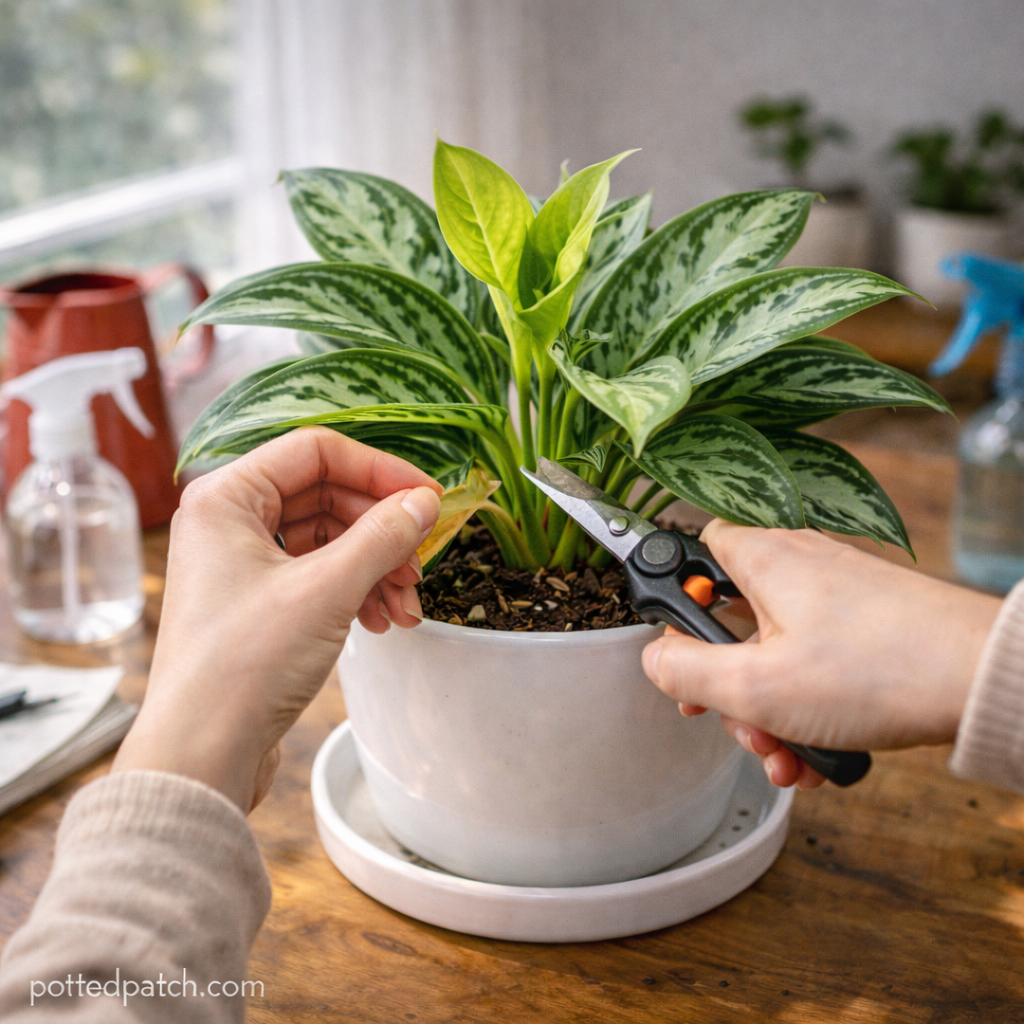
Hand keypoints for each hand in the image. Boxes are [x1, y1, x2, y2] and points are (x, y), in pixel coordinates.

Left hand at [113, 427, 440, 811]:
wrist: (201, 754)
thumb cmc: (244, 665)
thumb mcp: (327, 590)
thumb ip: (382, 536)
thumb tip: (426, 501)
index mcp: (226, 496)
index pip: (316, 450)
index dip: (379, 470)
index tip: (428, 498)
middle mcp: (228, 521)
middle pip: (326, 496)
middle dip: (381, 532)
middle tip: (419, 566)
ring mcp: (240, 563)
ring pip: (327, 539)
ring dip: (375, 567)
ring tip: (406, 608)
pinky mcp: (255, 602)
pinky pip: (317, 574)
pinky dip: (355, 591)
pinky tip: (381, 622)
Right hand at [641, 521, 1001, 788]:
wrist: (980, 680)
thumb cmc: (873, 672)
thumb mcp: (755, 686)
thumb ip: (686, 671)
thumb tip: (653, 659)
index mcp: (764, 560)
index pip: (697, 549)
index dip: (681, 600)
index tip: (682, 649)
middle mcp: (800, 567)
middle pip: (735, 621)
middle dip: (732, 688)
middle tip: (740, 727)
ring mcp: (838, 596)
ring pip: (778, 654)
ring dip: (772, 714)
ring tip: (789, 760)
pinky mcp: (869, 625)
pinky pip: (817, 667)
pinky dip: (809, 710)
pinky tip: (820, 757)